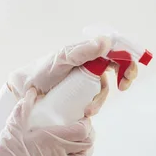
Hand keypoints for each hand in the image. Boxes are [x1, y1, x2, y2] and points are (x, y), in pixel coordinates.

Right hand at [0, 88, 94, 155]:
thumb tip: (32, 91)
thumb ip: (24, 106)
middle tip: (83, 129)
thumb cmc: (8, 149)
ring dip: (86, 150)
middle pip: (87, 144)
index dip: (87, 124)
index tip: (82, 118)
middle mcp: (61, 153)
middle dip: (89, 135)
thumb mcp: (14, 124)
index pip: (82, 131)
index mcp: (54, 138)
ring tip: (81, 144)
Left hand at [8, 37, 137, 116]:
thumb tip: (107, 42)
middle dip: (125, 77)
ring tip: (89, 110)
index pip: (115, 50)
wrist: (26, 90)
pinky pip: (95, 100)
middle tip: (123, 86)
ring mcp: (87, 80)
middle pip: (118, 67)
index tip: (129, 70)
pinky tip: (85, 112)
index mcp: (88, 51)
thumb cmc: (42, 71)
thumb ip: (83, 51)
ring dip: (101, 99)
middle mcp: (91, 64)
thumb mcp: (62, 59)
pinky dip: (94, 106)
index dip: (127, 58)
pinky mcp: (82, 95)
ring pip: (105, 88)